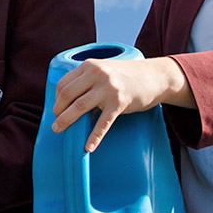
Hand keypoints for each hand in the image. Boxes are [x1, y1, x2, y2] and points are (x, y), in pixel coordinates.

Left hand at [50, 57, 190, 151]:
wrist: (156, 76)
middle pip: (67, 95)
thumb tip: (69, 104)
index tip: (57, 109)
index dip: (57, 99)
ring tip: (59, 130)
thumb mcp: (104, 71)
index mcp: (90, 66)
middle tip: (56, 123)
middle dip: (58, 111)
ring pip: (79, 107)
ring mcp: (109, 88)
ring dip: (66, 121)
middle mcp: (97, 74)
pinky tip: (88, 147)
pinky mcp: (120, 103)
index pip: (63, 84)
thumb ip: (87, 82)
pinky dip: (94, 137)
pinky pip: (103, 123)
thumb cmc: (127, 76)